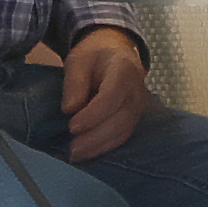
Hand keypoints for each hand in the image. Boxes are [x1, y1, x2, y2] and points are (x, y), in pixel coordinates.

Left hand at [58, 27, 150, 160]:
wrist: (115, 52)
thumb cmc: (95, 55)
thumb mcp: (78, 60)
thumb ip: (75, 82)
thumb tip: (69, 109)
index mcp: (124, 69)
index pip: (113, 96)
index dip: (93, 115)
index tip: (72, 126)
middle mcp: (136, 90)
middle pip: (121, 119)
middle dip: (95, 137)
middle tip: (72, 148)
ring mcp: (138, 106)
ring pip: (123, 131)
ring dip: (99, 146)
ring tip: (76, 154)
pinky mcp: (133, 118)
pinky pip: (122, 136)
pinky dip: (105, 146)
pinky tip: (88, 152)